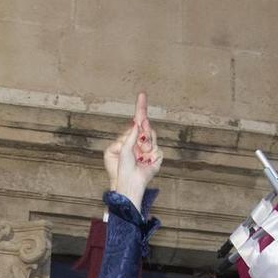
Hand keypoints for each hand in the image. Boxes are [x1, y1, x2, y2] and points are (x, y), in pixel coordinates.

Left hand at [102, 91, 161, 207]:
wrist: (130, 183)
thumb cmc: (121, 169)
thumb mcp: (122, 150)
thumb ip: (130, 136)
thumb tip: (136, 123)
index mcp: (131, 138)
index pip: (137, 121)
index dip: (140, 108)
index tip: (141, 94)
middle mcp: (140, 141)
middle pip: (145, 127)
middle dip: (142, 132)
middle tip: (138, 143)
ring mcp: (149, 148)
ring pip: (151, 137)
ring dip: (145, 145)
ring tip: (139, 157)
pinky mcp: (156, 157)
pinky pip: (156, 149)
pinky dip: (150, 155)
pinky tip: (144, 162)